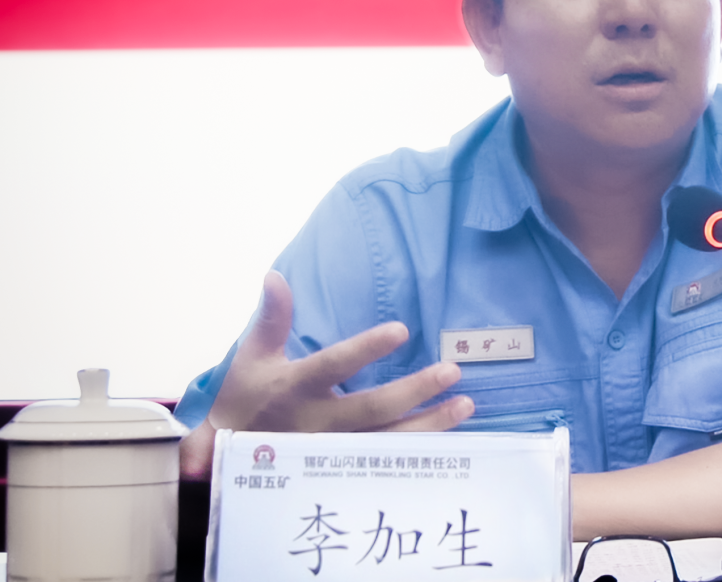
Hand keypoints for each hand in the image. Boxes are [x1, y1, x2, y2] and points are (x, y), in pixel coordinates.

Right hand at [180, 270, 472, 476]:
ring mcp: (334, 453)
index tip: (402, 330)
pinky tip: (454, 439)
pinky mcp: (344, 471)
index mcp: (296, 388)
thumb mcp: (252, 356)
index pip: (335, 366)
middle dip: (414, 391)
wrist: (227, 459)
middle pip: (372, 409)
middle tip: (452, 371)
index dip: (366, 350)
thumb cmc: (245, 397)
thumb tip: (275, 276)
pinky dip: (421, 454)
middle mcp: (318, 424)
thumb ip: (272, 318)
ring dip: (430, 425)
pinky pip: (387, 465)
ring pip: (387, 442)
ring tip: (466, 404)